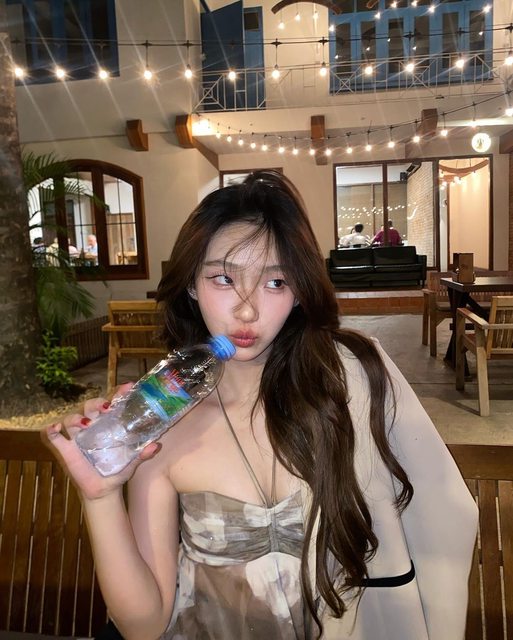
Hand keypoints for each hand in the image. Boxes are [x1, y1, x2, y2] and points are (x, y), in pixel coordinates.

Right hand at [41, 383, 160, 500]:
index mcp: (109, 425)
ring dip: (77, 417)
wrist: (104, 491)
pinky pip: (54, 436)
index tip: (128, 387)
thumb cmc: (117, 471)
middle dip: (97, 403)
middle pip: (90, 406)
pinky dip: (51, 430)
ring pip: (72, 418)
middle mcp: (93, 427)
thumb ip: (142, 454)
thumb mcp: (132, 463)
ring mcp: (78, 438)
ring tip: (87, 423)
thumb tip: (155, 446)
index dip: (118, 393)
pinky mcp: (66, 449)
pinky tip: (55, 429)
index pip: (113, 403)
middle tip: (107, 408)